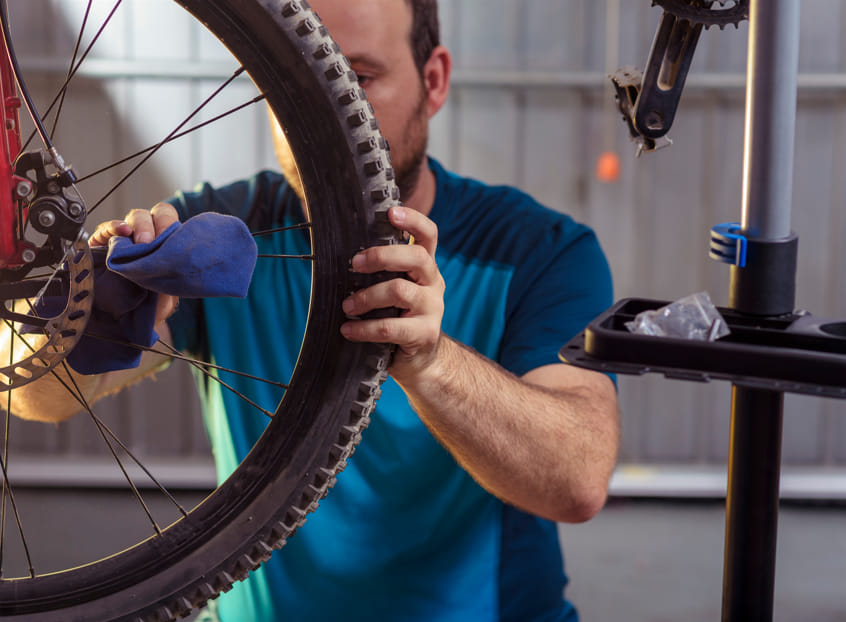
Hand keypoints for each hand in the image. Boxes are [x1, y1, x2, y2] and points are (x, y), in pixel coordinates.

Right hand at [89, 203, 180, 322]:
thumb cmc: (152, 304)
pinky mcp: (102, 244)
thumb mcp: (170, 291)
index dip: (169, 223)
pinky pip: (106, 229)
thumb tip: (177, 258)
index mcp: (165, 242)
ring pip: (134, 218)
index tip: (173, 237)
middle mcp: (145, 235)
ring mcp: (124, 238)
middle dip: (156, 224)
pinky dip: (114, 227)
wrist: (129, 321)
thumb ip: (174, 272)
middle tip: (153, 242)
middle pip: (152, 215)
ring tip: (141, 243)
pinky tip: (121, 231)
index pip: (168, 219)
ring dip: (140, 226)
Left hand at [340, 205, 444, 383]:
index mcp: (426, 267)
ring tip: (347, 306)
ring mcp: (433, 308)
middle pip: (416, 257)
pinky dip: (365, 328)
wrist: (420, 359)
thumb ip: (382, 273)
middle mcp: (434, 283)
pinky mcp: (425, 334)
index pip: (428, 235)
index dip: (413, 220)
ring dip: (367, 297)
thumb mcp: (394, 290)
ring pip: (400, 290)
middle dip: (382, 256)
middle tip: (354, 264)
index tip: (392, 212)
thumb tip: (343, 257)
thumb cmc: (398, 317)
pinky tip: (349, 330)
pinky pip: (391, 327)